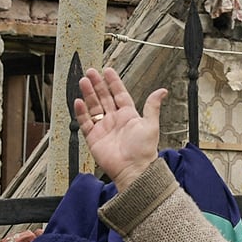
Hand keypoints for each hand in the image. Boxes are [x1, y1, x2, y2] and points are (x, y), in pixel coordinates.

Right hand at [74, 66, 168, 189]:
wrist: (133, 170)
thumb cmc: (144, 151)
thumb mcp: (151, 124)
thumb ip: (152, 106)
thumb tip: (162, 91)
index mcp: (129, 115)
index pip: (119, 94)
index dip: (113, 82)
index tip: (107, 71)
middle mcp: (115, 120)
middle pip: (104, 98)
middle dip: (97, 84)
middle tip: (91, 72)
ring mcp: (104, 128)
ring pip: (93, 107)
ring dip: (88, 94)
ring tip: (83, 81)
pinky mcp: (94, 138)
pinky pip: (85, 123)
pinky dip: (81, 112)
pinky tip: (79, 101)